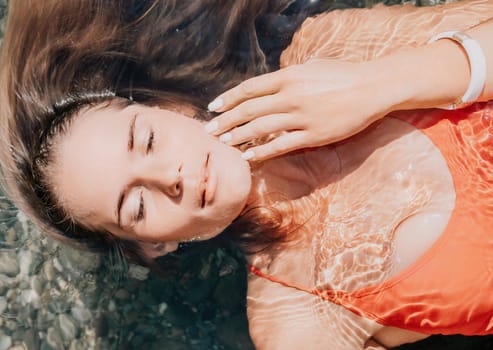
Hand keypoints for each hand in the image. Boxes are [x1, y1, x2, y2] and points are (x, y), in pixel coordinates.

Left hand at [205, 59, 393, 161]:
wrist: (373, 87)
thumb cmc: (343, 74)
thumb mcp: (312, 66)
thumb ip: (289, 75)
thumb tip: (270, 84)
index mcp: (289, 76)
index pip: (250, 89)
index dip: (228, 98)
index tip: (213, 107)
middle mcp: (291, 96)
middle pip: (249, 110)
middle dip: (226, 121)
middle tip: (209, 130)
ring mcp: (302, 116)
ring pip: (260, 129)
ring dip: (238, 137)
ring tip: (222, 144)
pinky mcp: (313, 135)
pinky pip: (281, 145)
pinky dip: (262, 151)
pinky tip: (248, 156)